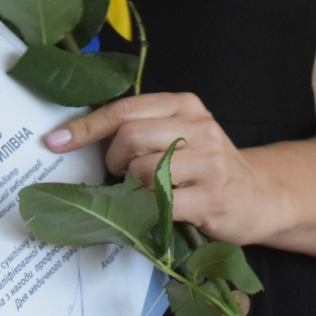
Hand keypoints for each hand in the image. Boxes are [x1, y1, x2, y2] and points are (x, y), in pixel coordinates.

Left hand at [43, 91, 290, 244]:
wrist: (261, 195)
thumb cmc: (208, 166)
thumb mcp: (182, 135)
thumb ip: (144, 129)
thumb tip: (79, 136)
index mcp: (185, 105)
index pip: (125, 109)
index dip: (86, 127)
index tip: (55, 141)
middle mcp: (199, 127)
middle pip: (130, 137)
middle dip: (113, 160)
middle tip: (121, 175)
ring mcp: (209, 162)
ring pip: (142, 170)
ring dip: (132, 188)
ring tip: (146, 193)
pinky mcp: (212, 197)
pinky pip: (160, 203)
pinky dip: (148, 209)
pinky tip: (157, 211)